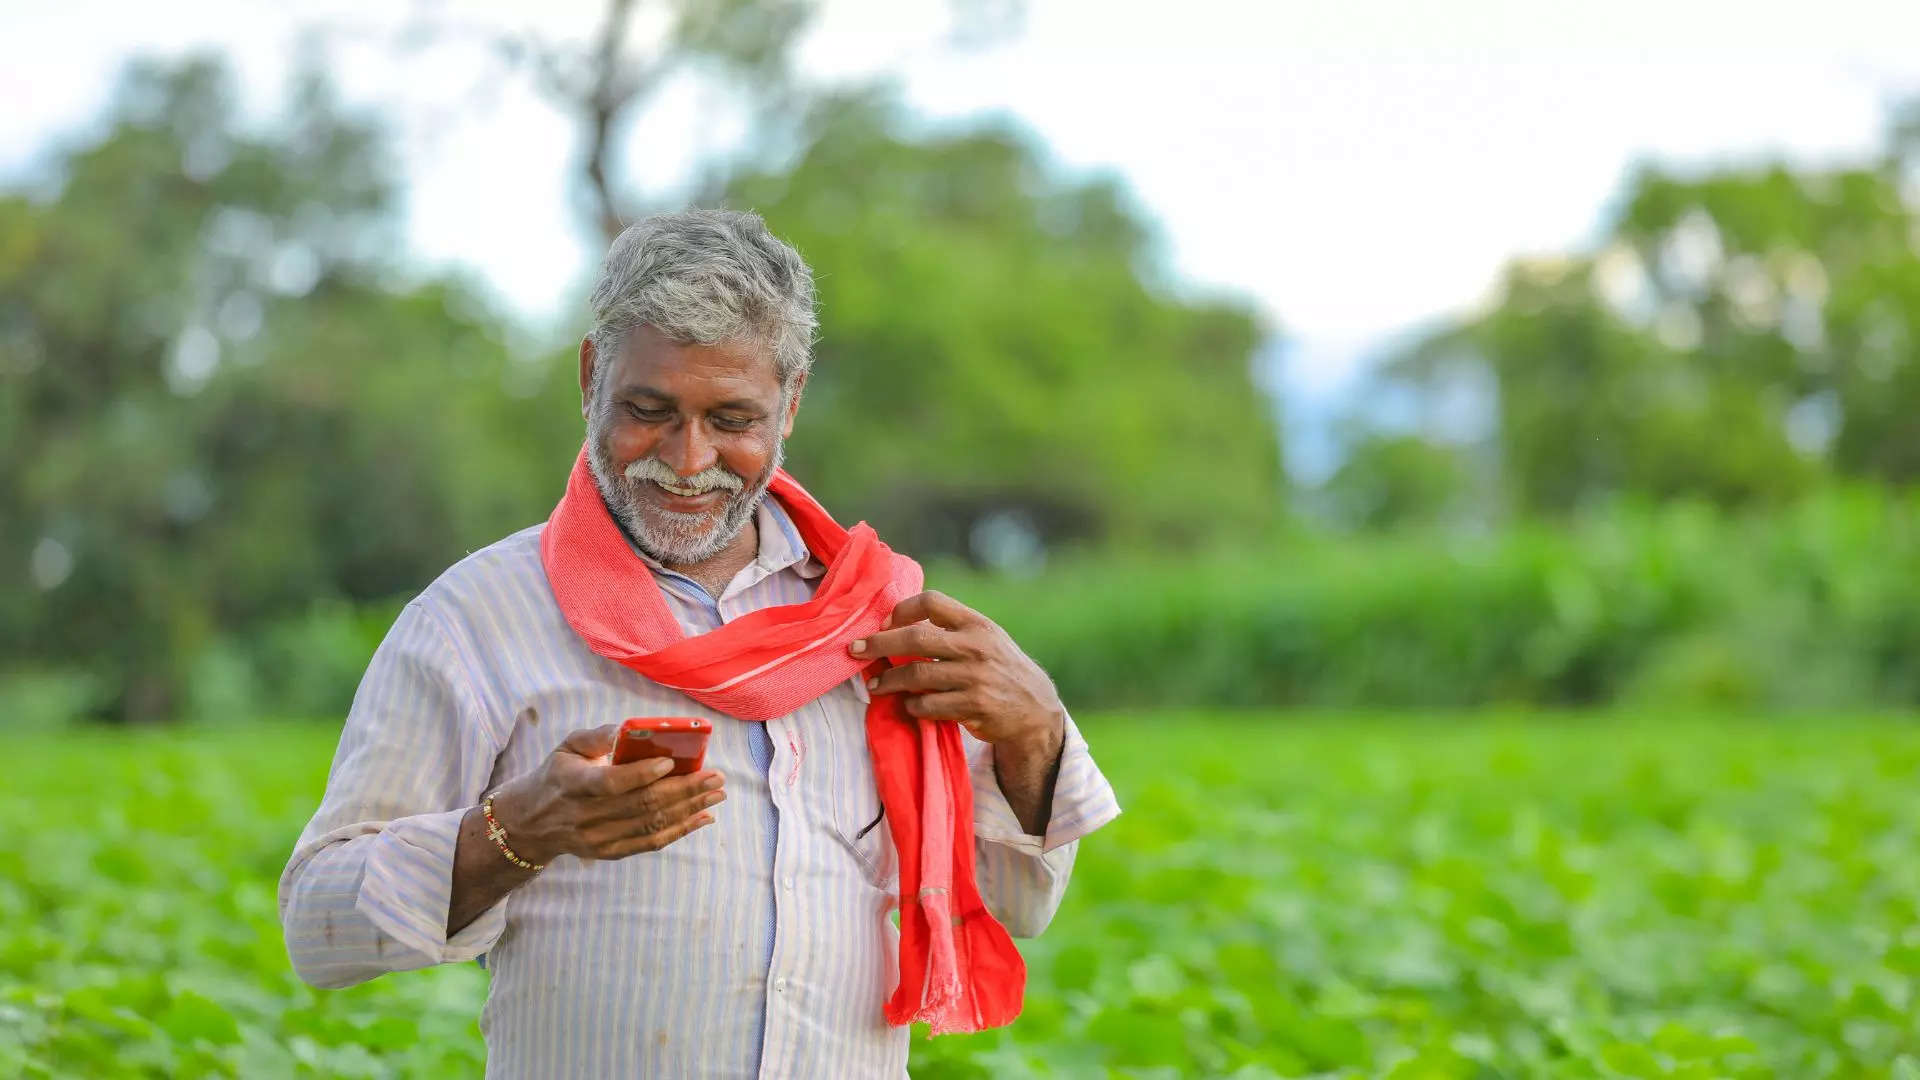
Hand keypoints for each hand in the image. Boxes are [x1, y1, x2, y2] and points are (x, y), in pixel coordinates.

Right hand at [489, 724, 724, 863]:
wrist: (531, 823)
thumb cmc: (557, 775)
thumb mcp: (567, 747)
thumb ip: (598, 736)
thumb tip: (630, 728)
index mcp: (573, 784)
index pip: (610, 783)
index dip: (642, 774)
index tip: (670, 761)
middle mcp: (586, 815)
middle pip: (642, 805)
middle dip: (684, 790)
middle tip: (716, 776)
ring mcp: (598, 838)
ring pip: (651, 825)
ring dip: (690, 809)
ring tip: (717, 793)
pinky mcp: (609, 852)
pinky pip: (650, 843)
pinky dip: (680, 830)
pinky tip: (703, 817)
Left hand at [851, 590, 1064, 756]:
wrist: (1036, 709)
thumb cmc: (1000, 669)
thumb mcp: (986, 639)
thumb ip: (952, 629)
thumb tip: (895, 624)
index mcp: (977, 624)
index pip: (932, 601)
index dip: (902, 609)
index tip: (885, 623)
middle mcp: (976, 647)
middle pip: (915, 638)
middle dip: (879, 644)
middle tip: (855, 650)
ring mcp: (975, 677)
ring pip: (917, 675)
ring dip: (889, 681)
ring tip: (876, 685)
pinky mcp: (974, 707)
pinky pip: (929, 705)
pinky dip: (912, 706)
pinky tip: (908, 705)